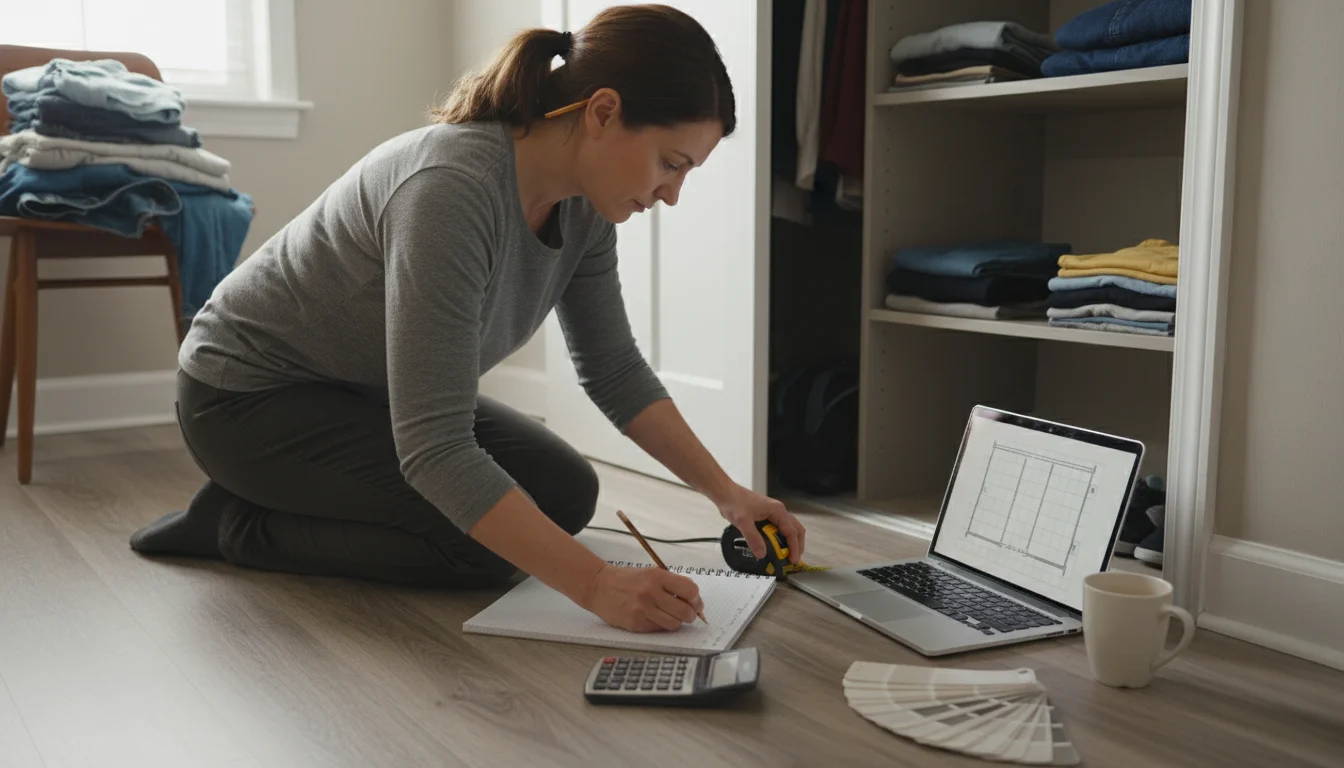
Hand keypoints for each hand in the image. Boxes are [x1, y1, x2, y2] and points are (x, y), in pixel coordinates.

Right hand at [582, 564, 704, 631]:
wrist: (599, 587)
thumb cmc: (626, 579)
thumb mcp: (650, 573)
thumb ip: (671, 583)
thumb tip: (693, 599)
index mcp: (657, 577)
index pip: (689, 590)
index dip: (696, 599)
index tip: (696, 603)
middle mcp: (651, 593)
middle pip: (685, 611)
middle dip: (691, 614)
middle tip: (688, 613)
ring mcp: (643, 610)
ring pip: (674, 624)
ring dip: (677, 621)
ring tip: (671, 615)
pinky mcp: (636, 624)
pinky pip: (658, 629)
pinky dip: (661, 625)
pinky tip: (655, 617)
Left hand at [716, 484, 806, 563]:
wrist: (725, 493)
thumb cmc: (734, 502)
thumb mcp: (743, 522)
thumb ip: (753, 538)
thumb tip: (762, 554)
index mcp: (777, 510)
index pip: (791, 531)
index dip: (794, 547)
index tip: (793, 560)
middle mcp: (778, 511)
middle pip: (796, 529)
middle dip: (797, 545)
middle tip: (793, 559)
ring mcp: (773, 512)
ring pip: (789, 528)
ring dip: (790, 541)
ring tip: (786, 555)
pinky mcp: (767, 515)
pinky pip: (779, 528)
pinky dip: (781, 538)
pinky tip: (775, 546)